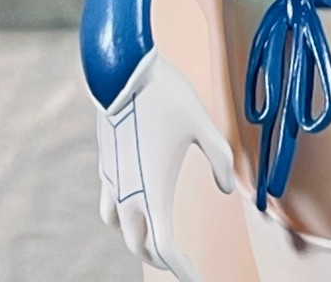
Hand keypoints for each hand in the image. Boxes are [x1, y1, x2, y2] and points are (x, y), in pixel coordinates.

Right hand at [96, 49, 234, 281]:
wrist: (121, 69)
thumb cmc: (165, 95)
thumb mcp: (203, 124)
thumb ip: (220, 160)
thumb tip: (227, 189)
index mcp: (153, 191)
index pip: (164, 248)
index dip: (182, 269)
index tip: (197, 280)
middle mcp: (128, 192)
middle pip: (140, 244)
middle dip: (161, 257)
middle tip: (180, 261)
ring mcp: (111, 179)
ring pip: (119, 227)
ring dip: (137, 237)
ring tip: (154, 235)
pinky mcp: (104, 163)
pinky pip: (109, 202)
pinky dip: (122, 214)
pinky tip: (135, 199)